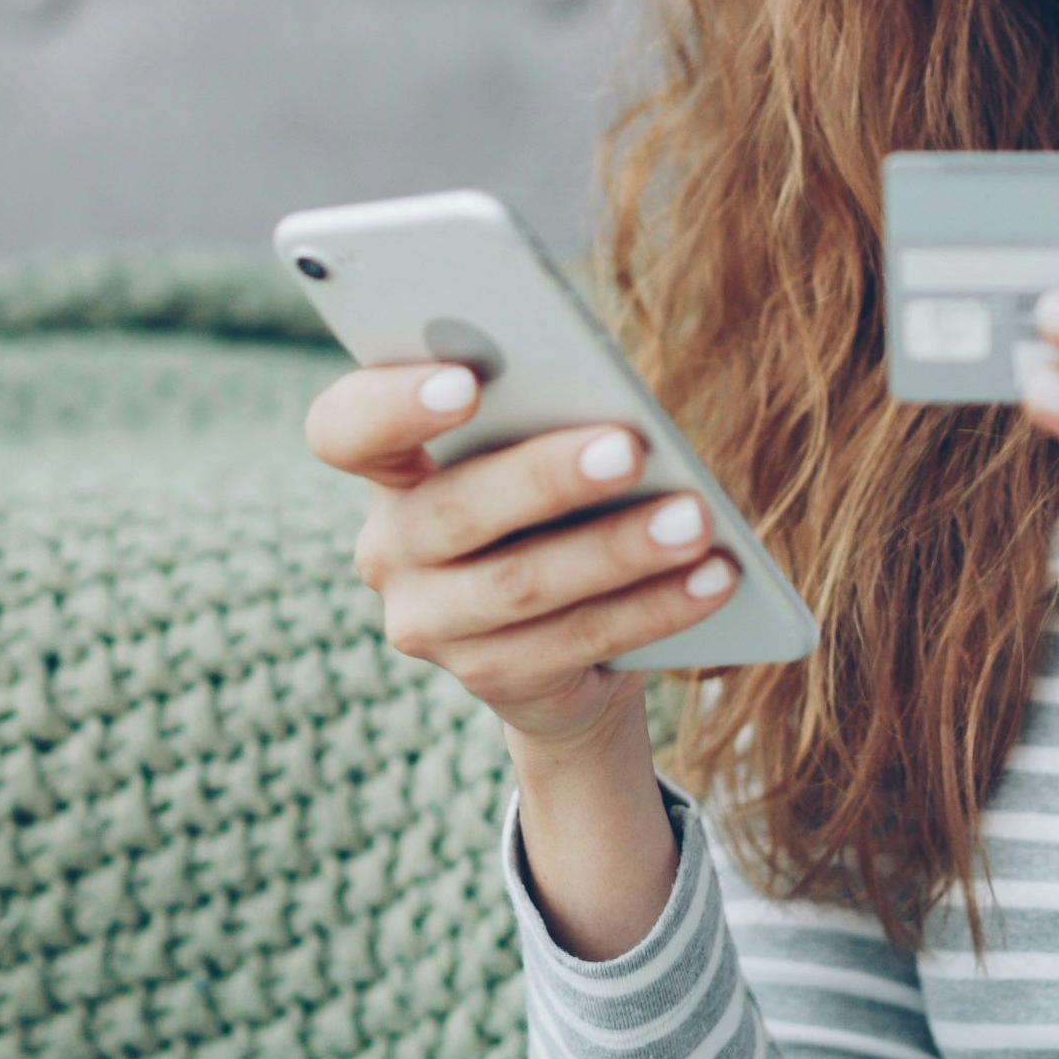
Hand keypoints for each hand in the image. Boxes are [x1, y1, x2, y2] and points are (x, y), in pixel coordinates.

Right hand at [305, 364, 739, 747]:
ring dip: (618, 549)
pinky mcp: (489, 677)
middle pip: (455, 509)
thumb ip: (548, 422)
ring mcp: (429, 622)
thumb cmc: (560, 505)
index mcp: (389, 467)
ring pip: (523, 583)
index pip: (344, 428)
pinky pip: (578, 639)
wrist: (571, 646)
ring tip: (695, 520)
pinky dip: (655, 607)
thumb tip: (616, 410)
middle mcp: (390, 547)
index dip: (392, 405)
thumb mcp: (542, 453)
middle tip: (629, 446)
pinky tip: (714, 578)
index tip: (468, 381)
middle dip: (547, 477)